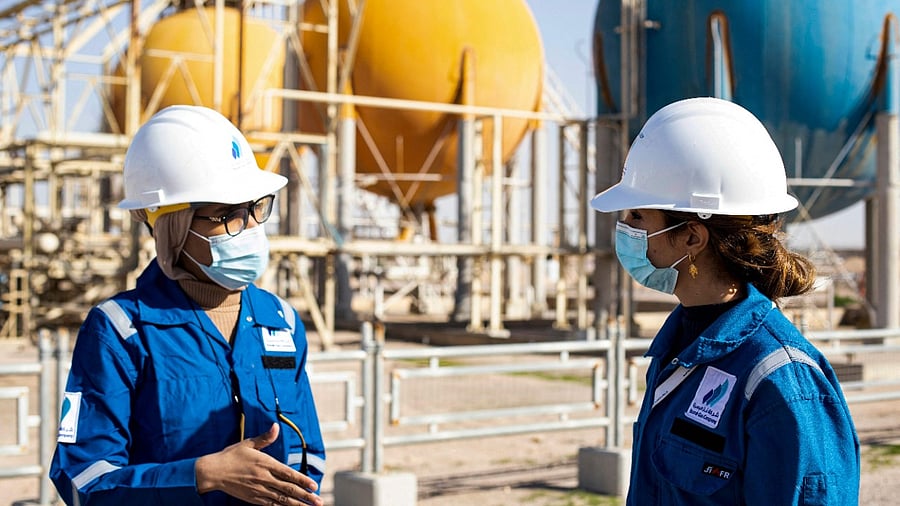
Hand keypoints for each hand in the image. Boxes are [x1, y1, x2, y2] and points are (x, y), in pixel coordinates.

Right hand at [195, 423, 322, 505]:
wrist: (213, 472)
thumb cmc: (231, 456)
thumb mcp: (248, 443)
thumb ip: (265, 438)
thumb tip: (276, 426)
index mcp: (265, 464)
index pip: (288, 474)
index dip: (302, 480)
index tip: (313, 485)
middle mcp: (264, 478)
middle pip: (288, 489)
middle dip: (305, 496)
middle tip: (318, 501)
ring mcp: (259, 490)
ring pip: (282, 499)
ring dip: (298, 504)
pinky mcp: (253, 498)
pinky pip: (271, 504)